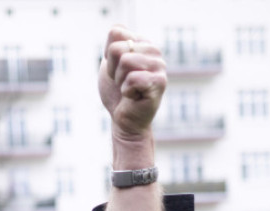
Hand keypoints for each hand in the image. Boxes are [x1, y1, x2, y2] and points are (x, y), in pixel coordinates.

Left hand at [99, 26, 166, 143]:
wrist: (123, 120)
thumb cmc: (116, 93)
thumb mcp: (109, 64)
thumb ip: (113, 44)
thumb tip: (117, 31)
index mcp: (142, 42)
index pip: (115, 33)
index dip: (108, 55)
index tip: (116, 70)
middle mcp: (154, 50)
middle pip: (117, 48)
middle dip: (113, 70)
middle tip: (122, 83)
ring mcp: (160, 66)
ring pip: (125, 61)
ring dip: (120, 81)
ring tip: (129, 89)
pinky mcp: (160, 82)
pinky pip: (133, 78)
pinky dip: (126, 91)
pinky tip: (134, 97)